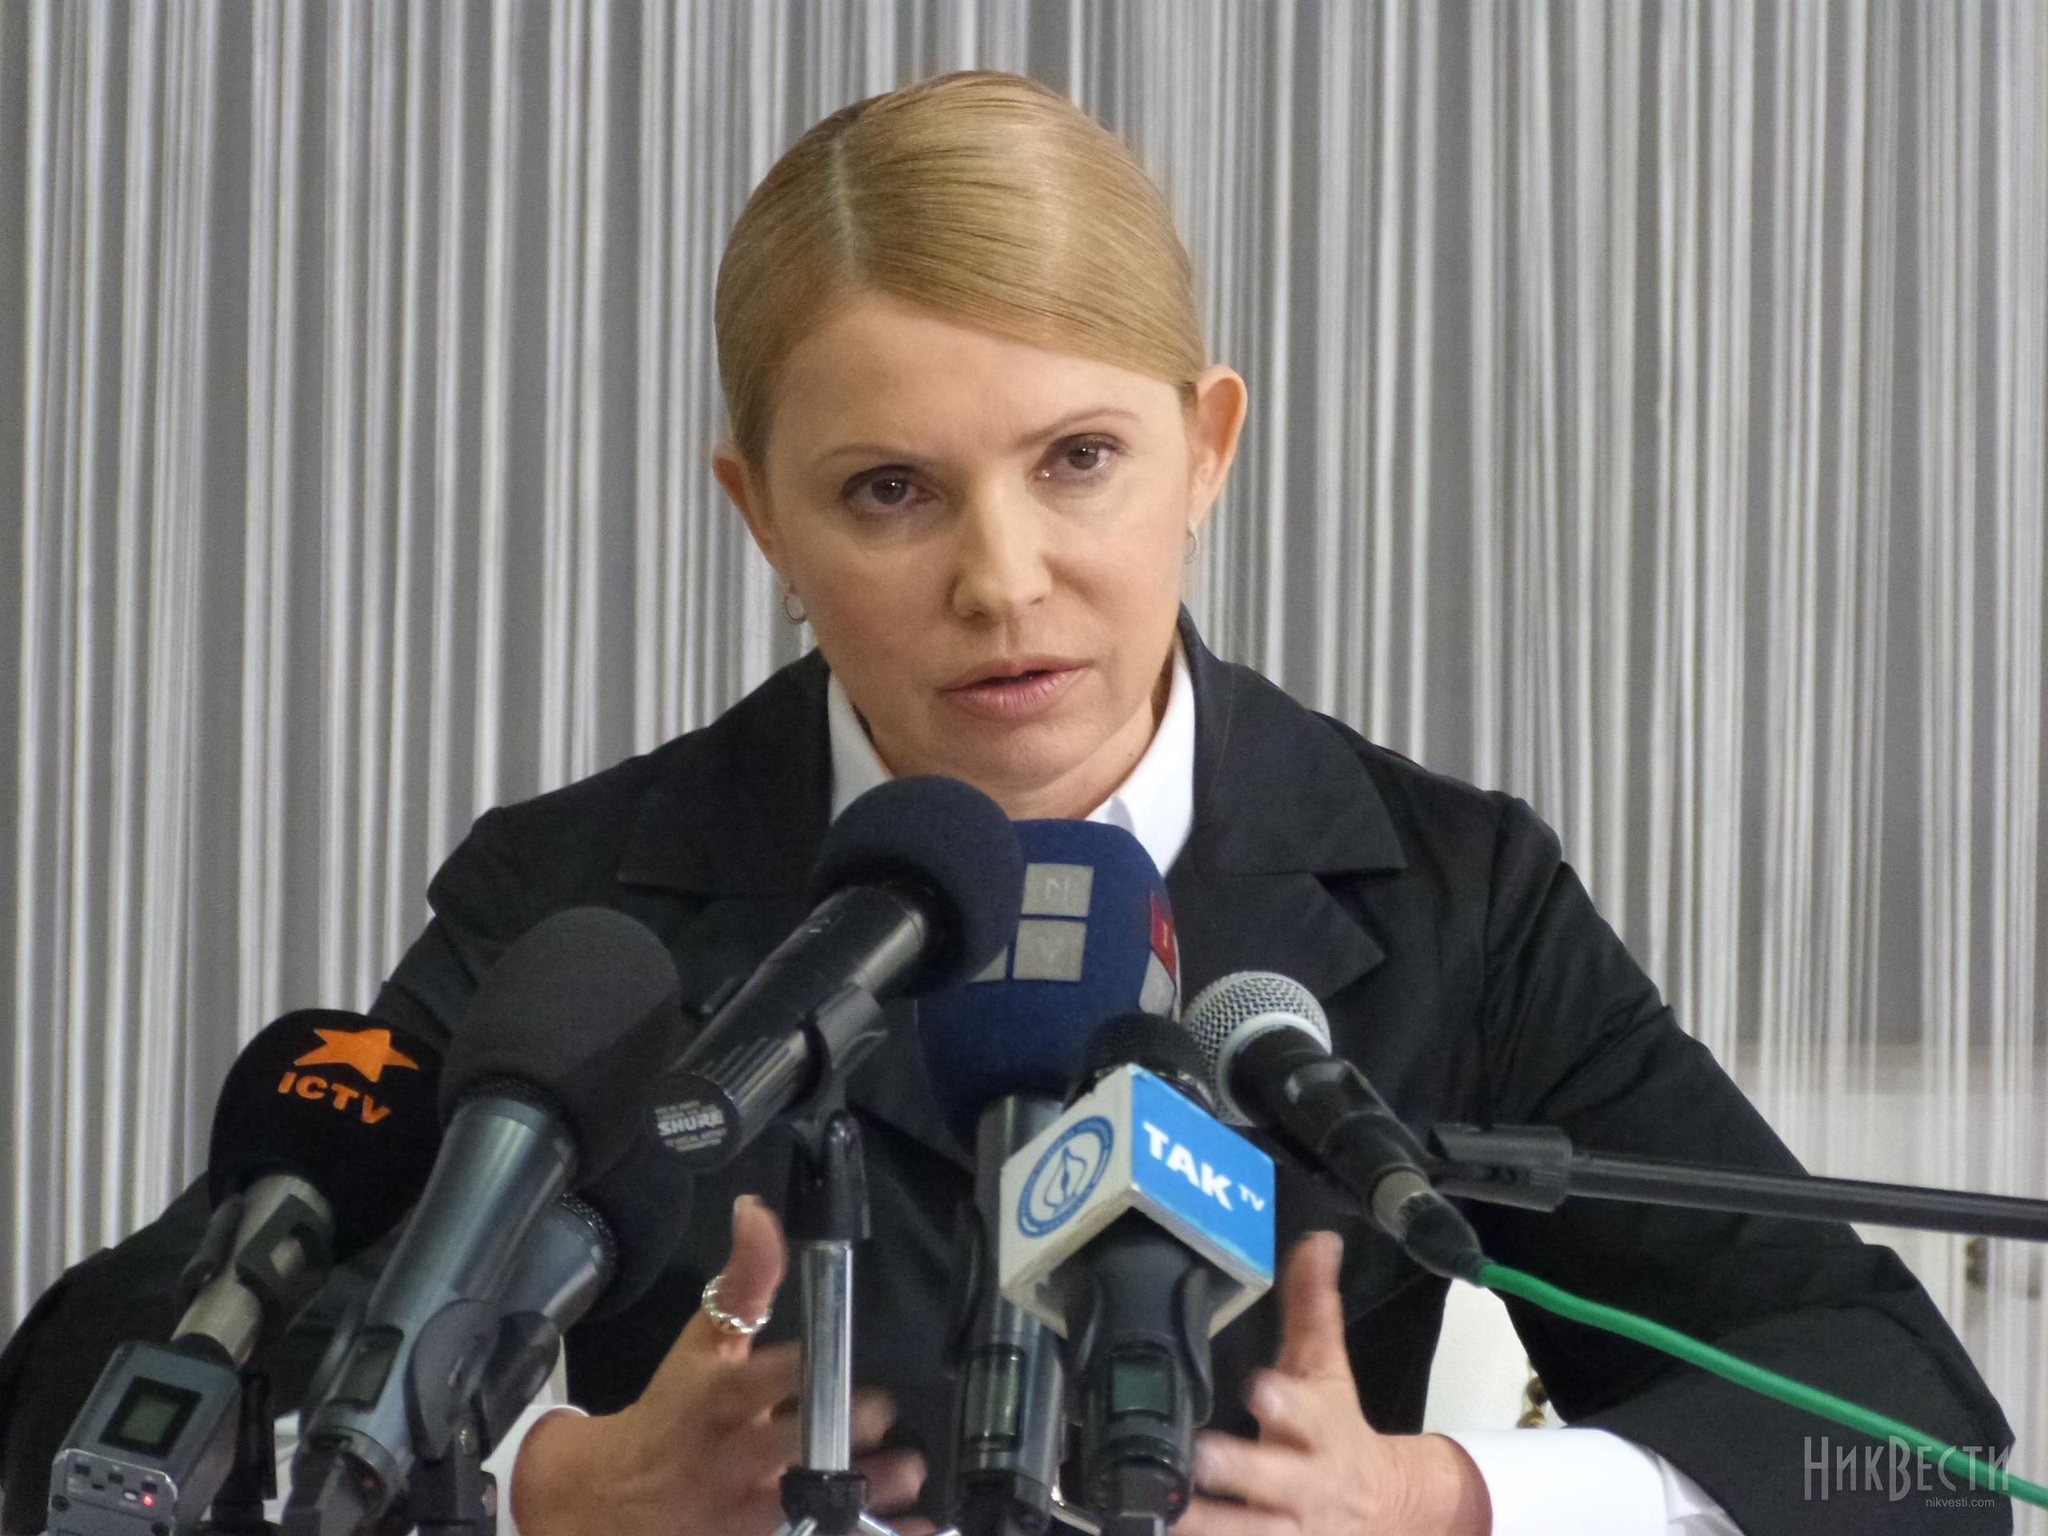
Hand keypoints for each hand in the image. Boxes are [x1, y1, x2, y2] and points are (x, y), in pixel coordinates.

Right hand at [511, 1194, 931, 1535]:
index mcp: (716, 1400)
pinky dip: (862, 1534)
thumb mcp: (703, 1342)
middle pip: (788, 1450)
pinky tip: (909, 1525)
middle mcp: (729, 1460)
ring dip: (862, 1492)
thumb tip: (757, 1210)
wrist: (611, 1498)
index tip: (834, 1361)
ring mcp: (742, 1514)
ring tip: (906, 1472)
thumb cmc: (674, 1410)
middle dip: (841, 1432)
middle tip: (880, 1414)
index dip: (795, 1373)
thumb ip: (743, 1280)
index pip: (755, 1381)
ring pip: (807, 1507)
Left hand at [1175, 1231, 1490, 1535]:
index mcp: (1322, 1426)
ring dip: (1213, 1525)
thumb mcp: (1327, 1367)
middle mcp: (1308, 1481)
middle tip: (1202, 1455)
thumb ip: (1313, 1305)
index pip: (1307, 1410)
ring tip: (1169, 1515)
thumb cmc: (1336, 1427)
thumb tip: (1319, 1241)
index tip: (1260, 1387)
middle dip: (1241, 1468)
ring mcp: (1292, 1527)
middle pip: (1275, 1477)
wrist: (1385, 1506)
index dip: (1285, 1401)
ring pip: (1252, 1531)